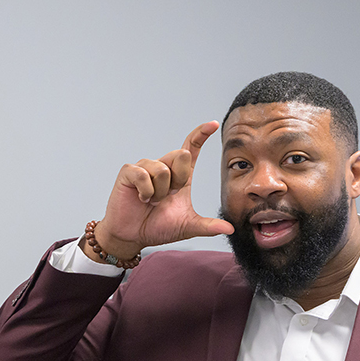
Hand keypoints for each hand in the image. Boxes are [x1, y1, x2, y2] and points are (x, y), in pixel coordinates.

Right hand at [91, 122, 232, 260]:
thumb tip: (230, 229)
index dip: (201, 134)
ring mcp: (145, 167)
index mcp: (179, 174)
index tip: (212, 124)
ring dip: (160, 192)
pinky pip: (143, 174)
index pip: (191, 148)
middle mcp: (163, 166)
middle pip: (181, 154)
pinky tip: (141, 199)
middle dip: (178, 179)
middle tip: (168, 196)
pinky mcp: (129, 172)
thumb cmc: (157, 227)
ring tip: (152, 201)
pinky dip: (146, 192)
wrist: (134, 236)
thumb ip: (208, 226)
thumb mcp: (187, 227)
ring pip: (162, 169)